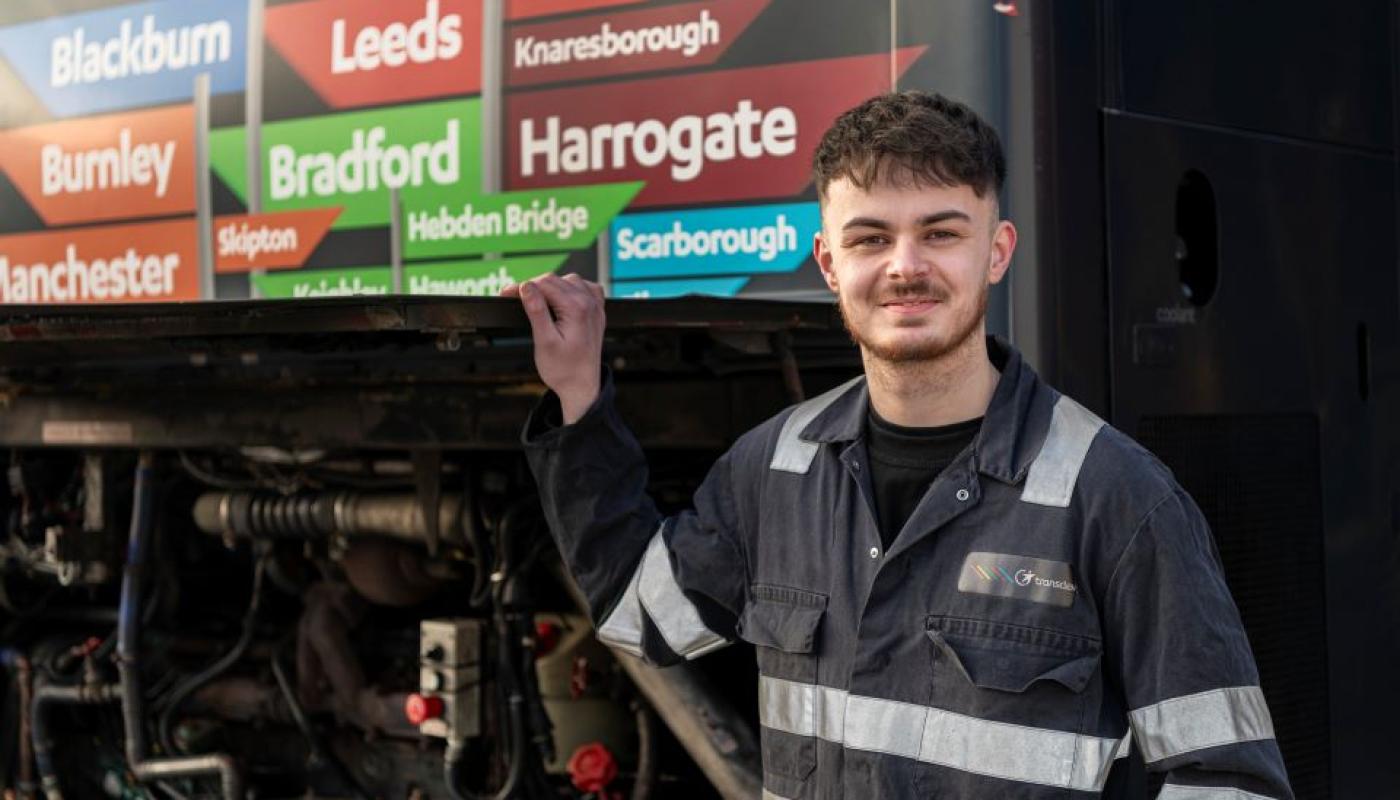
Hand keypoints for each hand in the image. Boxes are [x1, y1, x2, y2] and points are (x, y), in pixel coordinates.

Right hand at [501, 274, 604, 423]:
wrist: (582, 387)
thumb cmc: (563, 370)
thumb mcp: (544, 341)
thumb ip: (536, 311)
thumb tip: (526, 287)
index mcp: (577, 309)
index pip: (544, 284)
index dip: (521, 287)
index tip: (505, 294)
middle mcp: (590, 303)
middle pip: (555, 280)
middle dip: (533, 286)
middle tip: (514, 297)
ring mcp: (596, 307)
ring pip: (570, 281)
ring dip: (551, 286)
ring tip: (535, 300)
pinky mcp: (597, 313)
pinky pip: (586, 288)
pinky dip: (571, 289)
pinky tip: (561, 299)